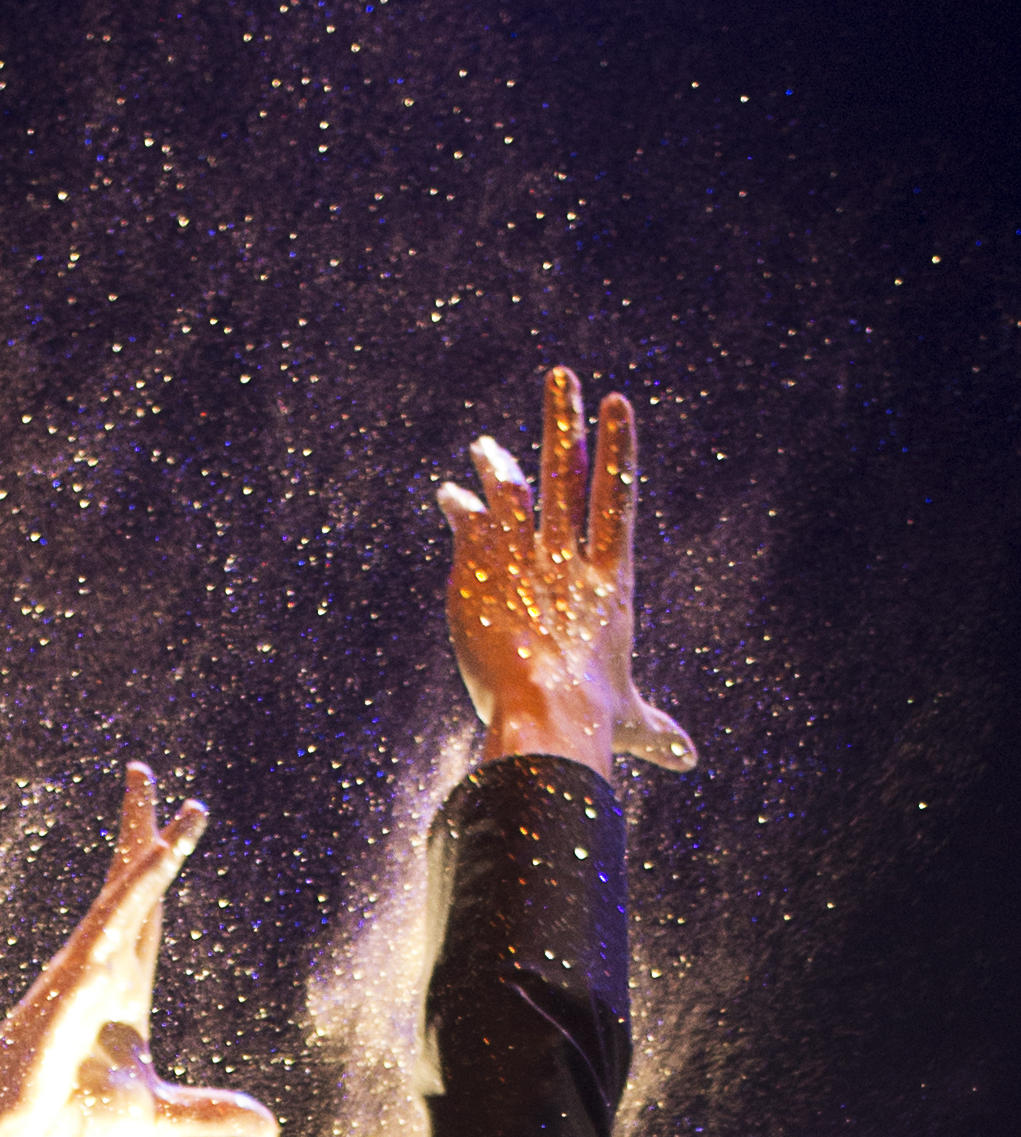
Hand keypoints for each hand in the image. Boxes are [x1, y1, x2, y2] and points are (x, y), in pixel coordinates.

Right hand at [0, 763, 277, 1136]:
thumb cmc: (72, 1123)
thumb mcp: (160, 1117)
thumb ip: (214, 1113)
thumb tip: (271, 1128)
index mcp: (123, 992)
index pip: (149, 915)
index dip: (161, 868)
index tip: (175, 826)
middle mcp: (103, 967)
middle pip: (130, 883)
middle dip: (140, 827)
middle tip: (143, 773)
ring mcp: (85, 966)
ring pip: (124, 891)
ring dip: (147, 840)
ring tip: (153, 788)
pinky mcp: (73, 976)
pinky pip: (110, 919)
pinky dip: (136, 884)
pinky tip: (158, 854)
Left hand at [437, 367, 695, 782]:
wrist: (545, 710)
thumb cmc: (593, 718)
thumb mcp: (631, 720)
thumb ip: (656, 730)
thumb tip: (688, 759)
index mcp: (610, 578)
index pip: (617, 498)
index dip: (618, 449)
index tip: (618, 404)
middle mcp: (568, 554)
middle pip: (567, 474)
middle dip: (563, 424)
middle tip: (560, 377)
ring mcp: (524, 555)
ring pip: (512, 491)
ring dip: (500, 461)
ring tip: (486, 444)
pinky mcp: (481, 569)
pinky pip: (468, 526)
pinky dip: (460, 509)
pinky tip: (449, 495)